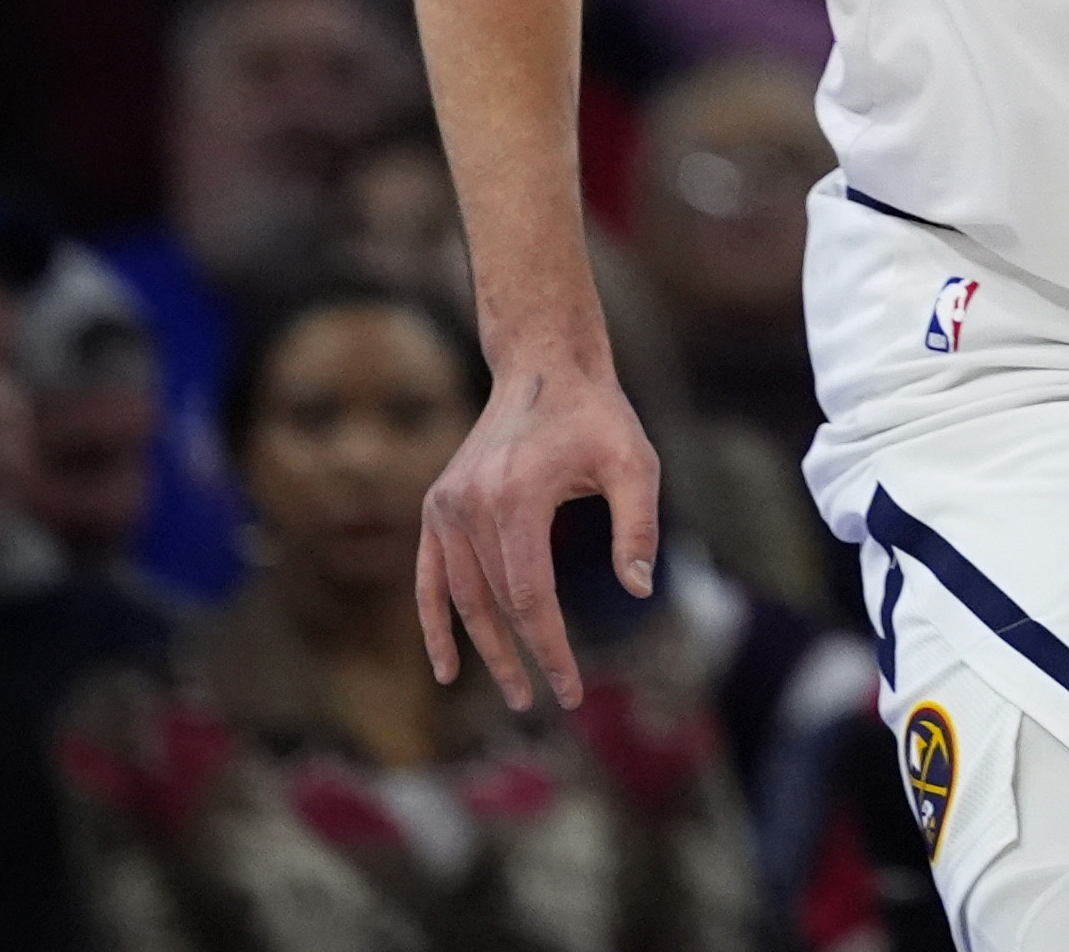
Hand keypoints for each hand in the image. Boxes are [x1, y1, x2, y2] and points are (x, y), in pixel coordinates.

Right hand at [417, 357, 659, 708]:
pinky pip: (428, 578)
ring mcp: (445, 507)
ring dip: (483, 649)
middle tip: (542, 702)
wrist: (545, 366)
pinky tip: (448, 666)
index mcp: (516, 498)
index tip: (570, 689)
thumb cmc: (599, 417)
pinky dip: (435, 622)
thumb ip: (638, 527)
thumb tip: (640, 590)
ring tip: (516, 690)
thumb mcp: (636, 463)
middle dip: (519, 659)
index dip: (548, 648)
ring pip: (460, 597)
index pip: (529, 597)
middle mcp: (470, 505)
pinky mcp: (437, 506)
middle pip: (493, 604)